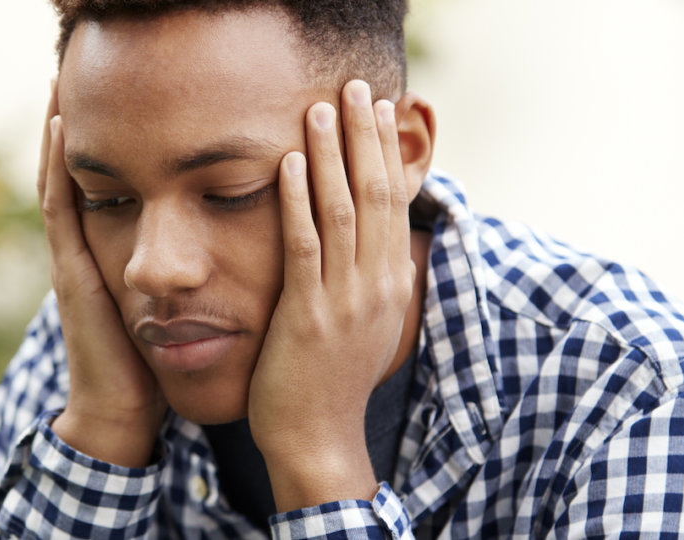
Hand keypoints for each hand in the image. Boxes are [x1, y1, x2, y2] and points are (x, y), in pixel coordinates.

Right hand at [39, 81, 166, 466]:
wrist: (124, 412)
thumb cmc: (154, 365)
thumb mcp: (172, 306)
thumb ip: (185, 274)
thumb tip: (224, 247)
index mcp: (112, 256)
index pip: (107, 185)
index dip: (108, 143)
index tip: (118, 99)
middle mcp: (89, 250)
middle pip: (76, 173)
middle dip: (76, 126)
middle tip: (75, 72)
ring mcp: (75, 259)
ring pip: (61, 179)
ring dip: (57, 131)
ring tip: (62, 80)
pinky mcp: (72, 272)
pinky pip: (61, 208)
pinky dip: (57, 166)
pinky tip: (63, 127)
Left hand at [248, 80, 415, 510]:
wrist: (318, 437)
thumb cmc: (332, 380)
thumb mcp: (365, 325)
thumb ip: (374, 282)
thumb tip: (388, 251)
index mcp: (392, 283)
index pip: (395, 202)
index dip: (386, 152)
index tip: (378, 109)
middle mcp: (378, 284)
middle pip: (377, 194)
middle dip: (365, 138)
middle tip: (354, 88)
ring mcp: (346, 299)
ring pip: (343, 211)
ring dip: (331, 156)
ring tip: (319, 110)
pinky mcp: (309, 314)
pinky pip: (305, 246)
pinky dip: (297, 202)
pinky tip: (287, 165)